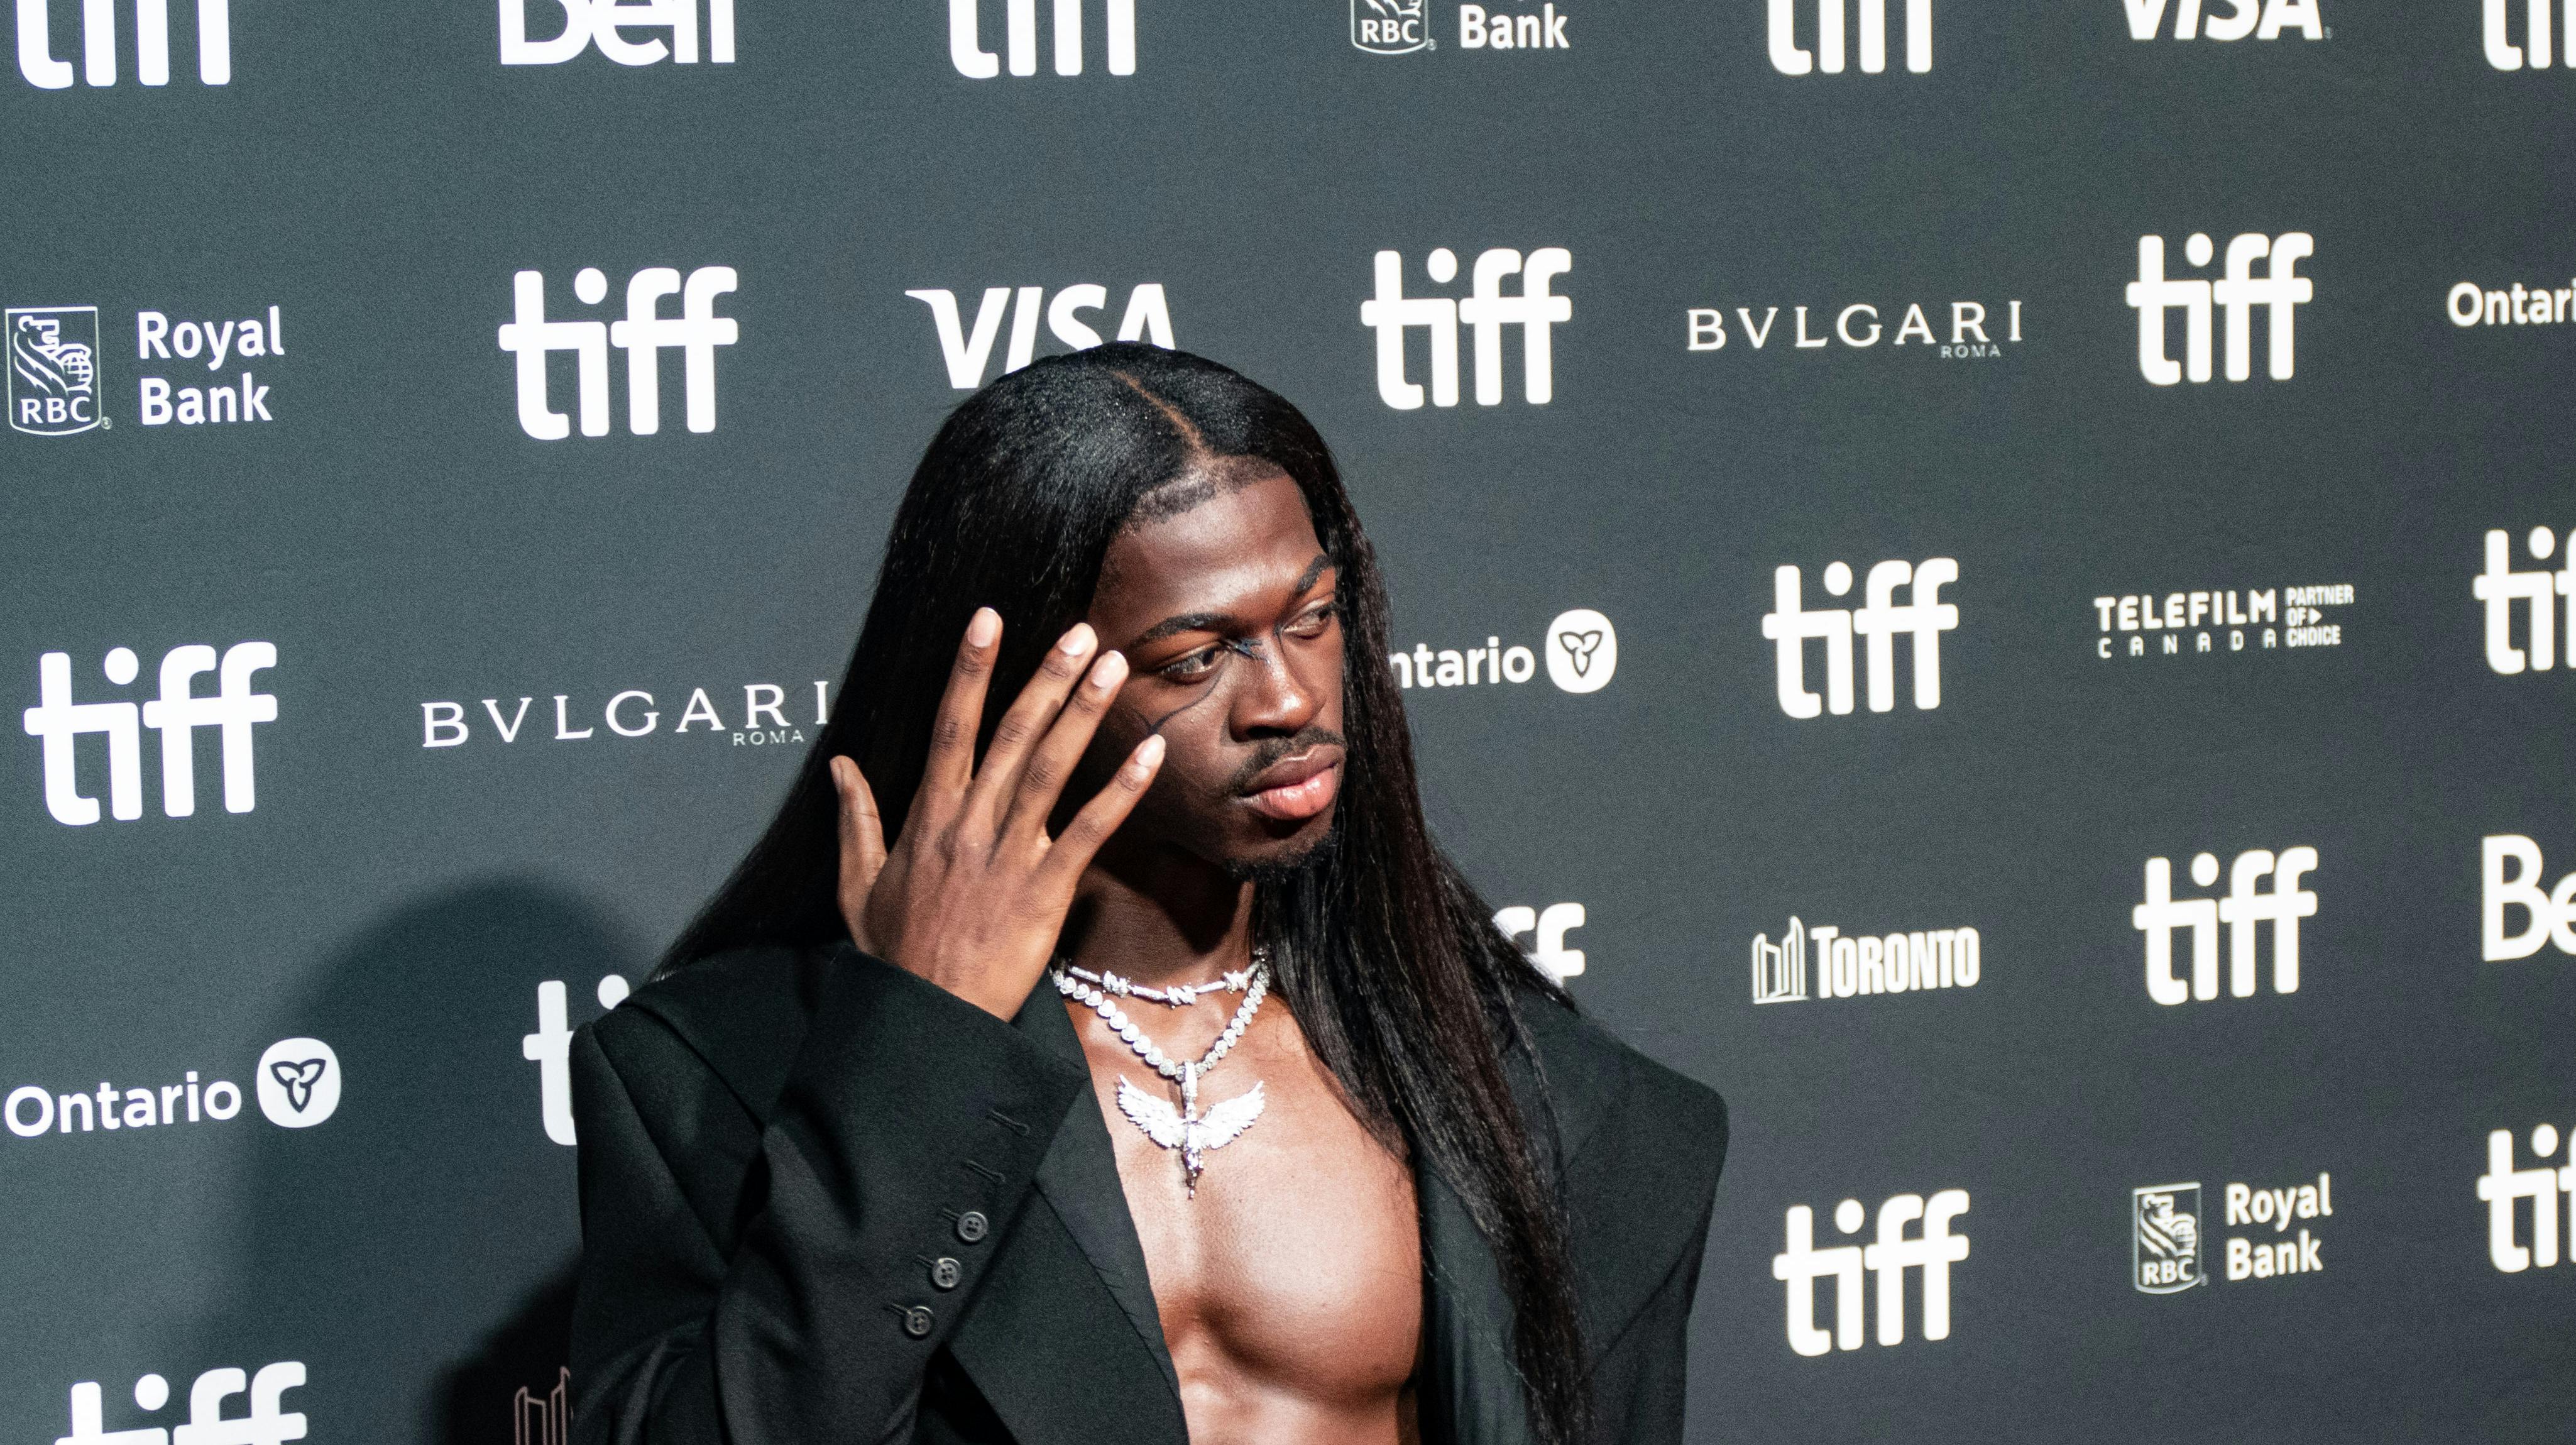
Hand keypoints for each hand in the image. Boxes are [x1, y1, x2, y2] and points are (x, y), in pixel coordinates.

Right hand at [829, 607, 1163, 1018]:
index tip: (988, 620)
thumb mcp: (857, 885)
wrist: (926, 1018)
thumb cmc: (896, 956)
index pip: (951, 726)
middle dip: (1047, 677)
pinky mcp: (1044, 890)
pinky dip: (1120, 791)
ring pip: (1051, 768)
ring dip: (1085, 713)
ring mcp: (1008, 855)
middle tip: (1082, 631)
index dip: (970, 670)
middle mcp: (969, 824)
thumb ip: (854, 820)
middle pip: (1013, 735)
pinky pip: (1088, 831)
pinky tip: (1147, 753)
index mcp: (928, 818)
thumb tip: (839, 765)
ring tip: (1115, 666)